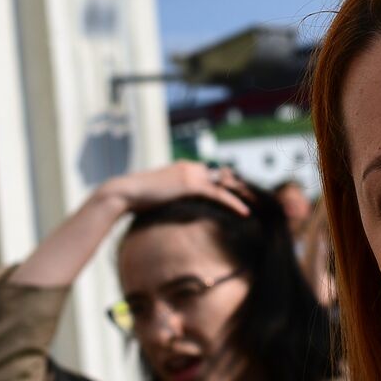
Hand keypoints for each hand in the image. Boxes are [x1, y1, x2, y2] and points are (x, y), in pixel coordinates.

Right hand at [95, 161, 250, 216]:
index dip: (229, 185)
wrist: (123, 193)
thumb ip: (175, 197)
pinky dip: (234, 203)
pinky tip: (245, 213)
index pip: (213, 174)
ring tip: (257, 207)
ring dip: (242, 196)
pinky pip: (219, 194)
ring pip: (225, 185)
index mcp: (183, 168)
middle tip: (256, 200)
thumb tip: (182, 210)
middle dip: (240, 189)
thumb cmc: (137, 199)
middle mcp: (189, 167)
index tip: (242, 195)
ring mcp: (190, 174)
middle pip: (224, 177)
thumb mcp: (161, 196)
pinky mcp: (190, 185)